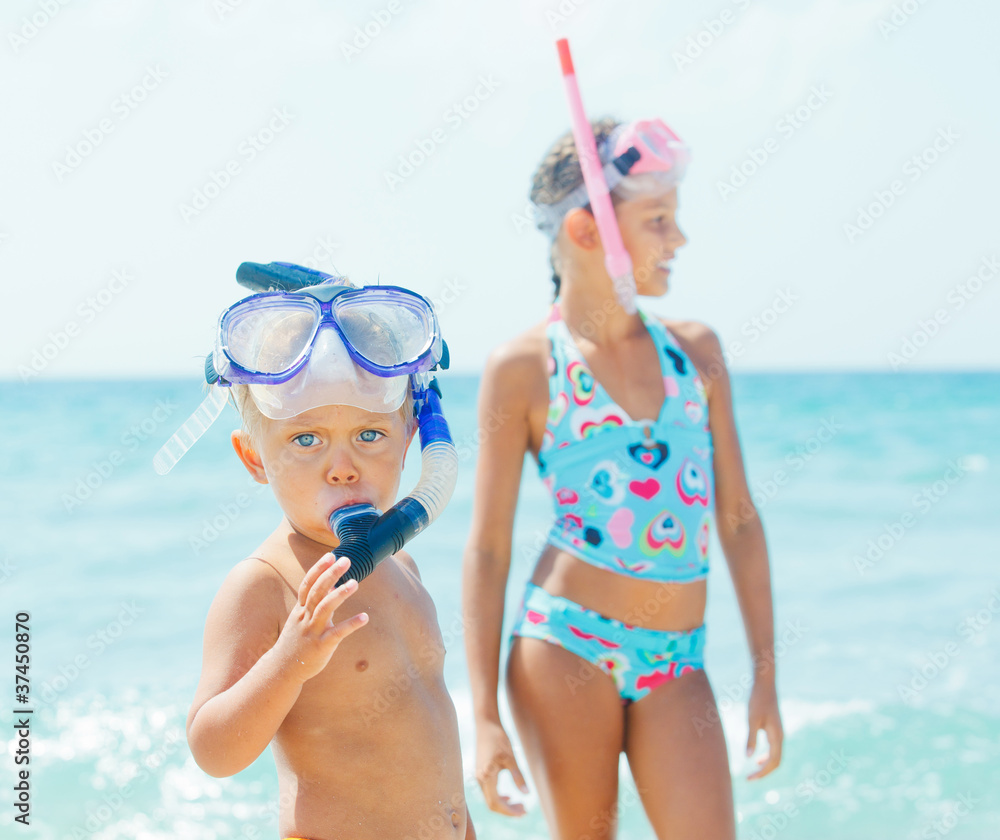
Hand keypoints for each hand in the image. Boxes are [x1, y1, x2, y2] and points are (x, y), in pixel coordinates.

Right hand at [274, 555, 367, 683]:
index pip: (308, 584)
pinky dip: (351, 624)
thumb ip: (317, 603)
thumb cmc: (296, 641)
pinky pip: (337, 633)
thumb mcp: (303, 619)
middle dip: (331, 574)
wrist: (283, 669)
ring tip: (355, 583)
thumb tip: (332, 586)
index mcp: (301, 609)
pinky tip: (365, 617)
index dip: (318, 569)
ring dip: (340, 594)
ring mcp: (312, 631)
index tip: (330, 555)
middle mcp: (305, 617)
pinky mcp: (321, 646)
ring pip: (325, 608)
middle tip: (346, 560)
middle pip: (317, 591)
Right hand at [475, 718, 528, 816]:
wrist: (486, 724)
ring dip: (504, 804)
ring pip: (490, 799)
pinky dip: (499, 797)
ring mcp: (479, 776)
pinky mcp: (480, 773)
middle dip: (508, 810)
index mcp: (486, 776)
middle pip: (492, 804)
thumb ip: (518, 776)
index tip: (524, 812)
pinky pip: (488, 792)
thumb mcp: (511, 757)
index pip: (496, 803)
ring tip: (520, 804)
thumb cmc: (499, 738)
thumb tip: (527, 794)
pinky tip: (509, 796)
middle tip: (525, 810)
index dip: (509, 811)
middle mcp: (480, 779)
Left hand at [746, 678, 782, 779]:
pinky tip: (756, 757)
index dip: (762, 773)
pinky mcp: (774, 728)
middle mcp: (780, 736)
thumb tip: (748, 758)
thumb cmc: (757, 700)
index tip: (749, 778)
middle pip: (776, 762)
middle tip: (749, 779)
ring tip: (753, 771)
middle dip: (764, 772)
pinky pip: (773, 748)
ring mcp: (778, 732)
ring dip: (765, 765)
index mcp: (776, 736)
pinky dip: (766, 756)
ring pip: (775, 755)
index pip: (773, 762)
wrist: (765, 683)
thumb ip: (751, 738)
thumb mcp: (752, 719)